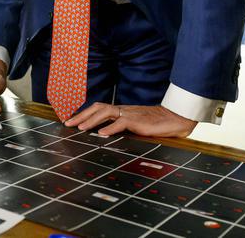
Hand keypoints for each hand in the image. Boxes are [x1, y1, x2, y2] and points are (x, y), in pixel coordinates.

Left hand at [65, 103, 196, 137]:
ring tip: (80, 128)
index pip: (99, 109)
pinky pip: (122, 122)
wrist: (176, 118)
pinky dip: (110, 127)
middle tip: (68, 124)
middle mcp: (124, 110)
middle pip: (98, 108)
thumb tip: (107, 135)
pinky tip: (102, 134)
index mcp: (122, 111)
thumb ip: (124, 128)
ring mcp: (131, 114)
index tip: (71, 121)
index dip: (84, 114)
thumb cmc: (157, 124)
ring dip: (91, 120)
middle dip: (82, 115)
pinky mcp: (139, 121)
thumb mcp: (137, 127)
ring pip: (106, 112)